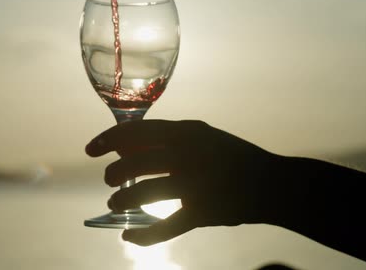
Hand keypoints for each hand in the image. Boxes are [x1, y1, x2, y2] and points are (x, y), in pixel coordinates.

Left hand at [85, 120, 278, 245]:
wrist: (274, 183)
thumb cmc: (231, 157)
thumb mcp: (201, 137)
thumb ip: (165, 139)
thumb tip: (123, 149)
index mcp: (186, 131)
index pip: (135, 130)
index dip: (106, 139)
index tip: (90, 150)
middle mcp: (189, 154)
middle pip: (134, 163)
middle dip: (113, 175)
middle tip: (109, 182)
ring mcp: (196, 183)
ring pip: (142, 193)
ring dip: (121, 200)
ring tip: (115, 203)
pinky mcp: (203, 213)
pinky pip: (163, 228)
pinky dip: (142, 235)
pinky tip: (129, 236)